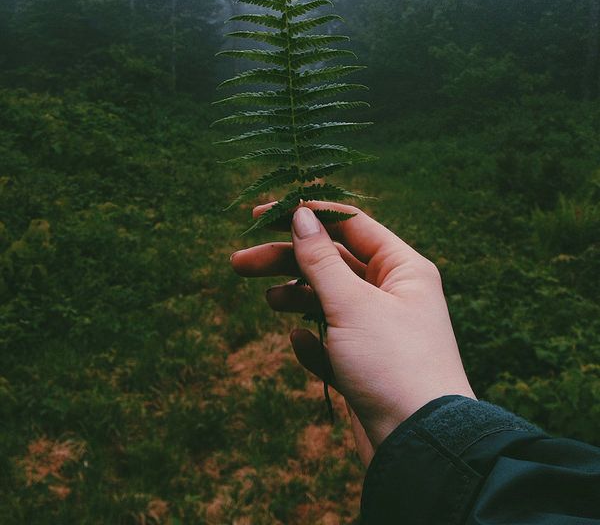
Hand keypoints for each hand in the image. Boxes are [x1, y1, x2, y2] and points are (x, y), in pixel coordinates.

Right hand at [231, 201, 475, 464]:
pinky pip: (332, 342)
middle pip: (332, 261)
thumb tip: (299, 214)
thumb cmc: (393, 364)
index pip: (349, 225)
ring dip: (296, 296)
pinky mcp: (366, 366)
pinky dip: (312, 340)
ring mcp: (379, 331)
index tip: (261, 214)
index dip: (306, 215)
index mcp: (402, 269)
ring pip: (329, 300)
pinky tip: (298, 343)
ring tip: (270, 300)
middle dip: (287, 259)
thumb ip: (320, 259)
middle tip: (240, 262)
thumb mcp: (352, 304)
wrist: (421, 448)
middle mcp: (393, 294)